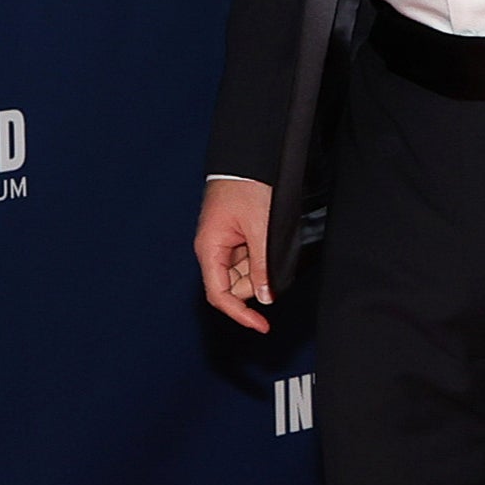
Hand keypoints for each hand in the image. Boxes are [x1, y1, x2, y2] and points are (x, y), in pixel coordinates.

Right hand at [195, 178, 273, 333]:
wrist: (248, 159)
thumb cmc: (247, 186)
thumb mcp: (260, 227)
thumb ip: (262, 264)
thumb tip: (266, 296)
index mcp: (209, 249)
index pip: (220, 295)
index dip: (240, 313)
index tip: (261, 325)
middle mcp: (212, 249)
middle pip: (234, 284)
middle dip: (257, 280)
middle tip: (274, 257)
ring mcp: (223, 242)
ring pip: (244, 270)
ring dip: (261, 266)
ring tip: (272, 237)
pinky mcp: (234, 235)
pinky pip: (248, 256)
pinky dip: (262, 255)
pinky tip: (271, 238)